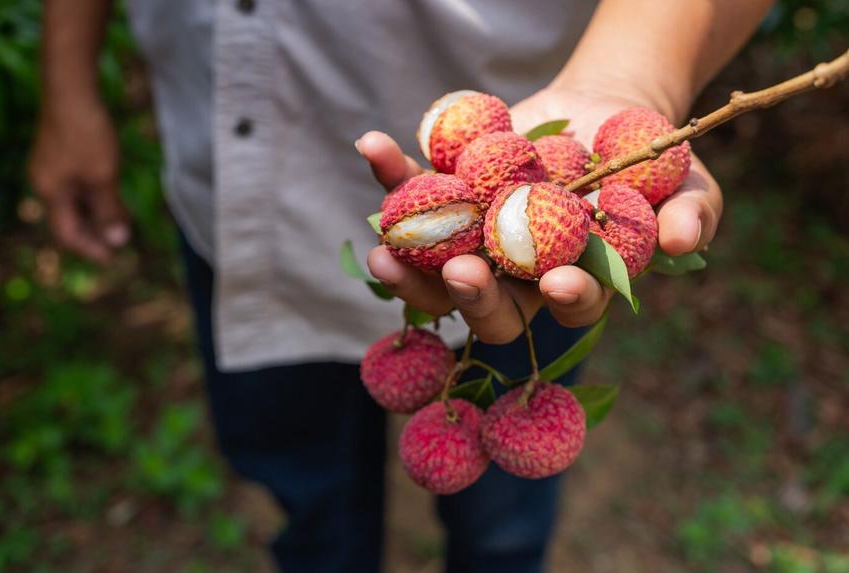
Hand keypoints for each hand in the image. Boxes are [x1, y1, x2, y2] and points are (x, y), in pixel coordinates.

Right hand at [28, 100, 128, 263]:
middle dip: (94, 234)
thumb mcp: (103, 176)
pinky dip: (96, 197)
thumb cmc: (86, 134)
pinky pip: (78, 186)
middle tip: (120, 245)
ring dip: (98, 216)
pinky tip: (114, 199)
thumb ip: (109, 210)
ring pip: (75, 202)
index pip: (67, 234)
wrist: (72, 89)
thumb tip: (117, 240)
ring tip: (122, 226)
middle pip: (69, 219)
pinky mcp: (62, 154)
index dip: (90, 248)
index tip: (112, 259)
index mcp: (49, 192)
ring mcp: (52, 168)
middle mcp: (45, 182)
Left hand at [359, 86, 721, 342]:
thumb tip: (681, 241)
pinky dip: (391, 172)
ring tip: (384, 244)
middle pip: (489, 304)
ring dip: (408, 262)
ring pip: (434, 266)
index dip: (565, 300)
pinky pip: (412, 192)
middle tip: (460, 274)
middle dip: (473, 296)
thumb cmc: (649, 163)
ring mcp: (477, 240)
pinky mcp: (448, 198)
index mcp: (574, 284)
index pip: (569, 306)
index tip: (559, 282)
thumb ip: (690, 214)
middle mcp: (518, 274)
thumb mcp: (685, 184)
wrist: (602, 113)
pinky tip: (374, 145)